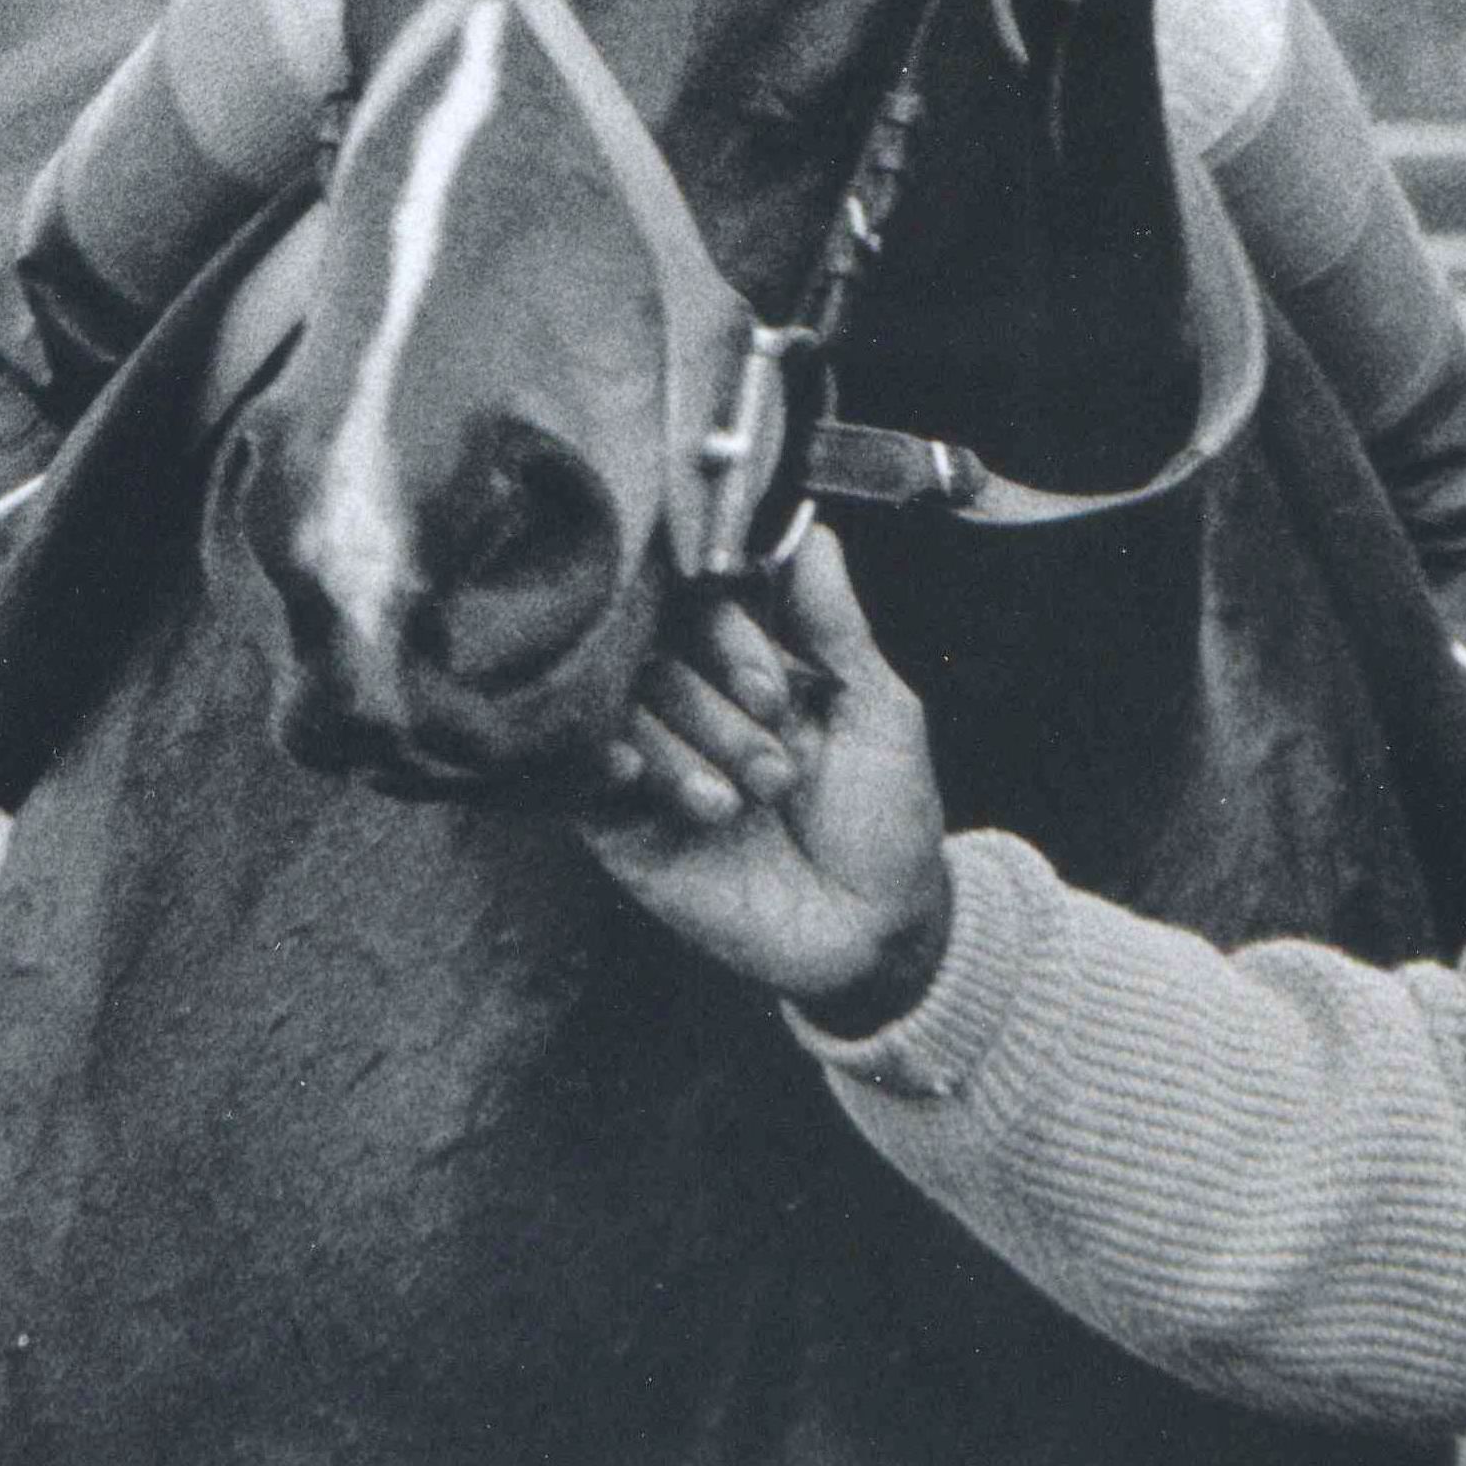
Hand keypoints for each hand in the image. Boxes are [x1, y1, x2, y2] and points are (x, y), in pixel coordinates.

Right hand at [578, 526, 953, 1023]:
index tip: (775, 691)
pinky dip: (601, 759)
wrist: (869, 936)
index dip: (730, 636)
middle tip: (775, 770)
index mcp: (753, 662)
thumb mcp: (877, 710)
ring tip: (739, 805)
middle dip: (714, 705)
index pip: (705, 601)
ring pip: (620, 706)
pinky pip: (579, 771)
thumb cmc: (885, 819)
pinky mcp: (617, 821)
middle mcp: (695, 699)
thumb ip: (835, 623)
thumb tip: (808, 528)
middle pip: (656, 649)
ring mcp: (652, 758)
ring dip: (683, 747)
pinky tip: (628, 769)